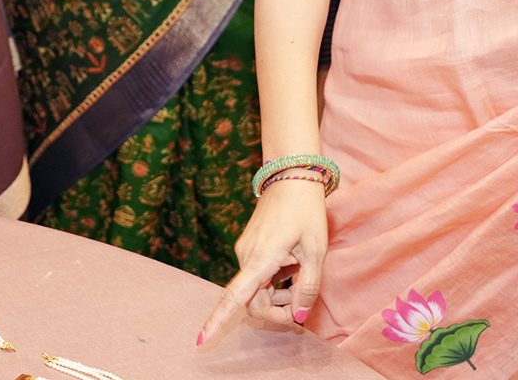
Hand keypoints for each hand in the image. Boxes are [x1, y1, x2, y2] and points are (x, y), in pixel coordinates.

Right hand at [199, 179, 326, 347]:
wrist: (291, 177)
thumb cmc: (306, 212)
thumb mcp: (315, 251)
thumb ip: (307, 286)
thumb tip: (298, 314)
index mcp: (260, 259)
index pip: (235, 297)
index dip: (218, 320)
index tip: (202, 341)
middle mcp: (246, 257)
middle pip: (253, 300)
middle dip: (275, 311)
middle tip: (301, 309)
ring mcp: (245, 250)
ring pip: (256, 288)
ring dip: (276, 295)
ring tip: (300, 281)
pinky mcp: (249, 246)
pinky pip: (257, 275)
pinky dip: (273, 281)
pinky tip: (291, 267)